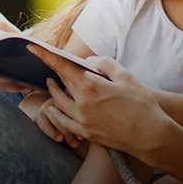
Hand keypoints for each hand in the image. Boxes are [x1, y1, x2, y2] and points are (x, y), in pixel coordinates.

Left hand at [27, 46, 169, 162]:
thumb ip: (105, 64)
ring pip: (59, 103)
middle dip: (52, 71)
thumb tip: (90, 61)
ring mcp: (82, 121)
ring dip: (53, 91)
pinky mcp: (86, 133)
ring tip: (51, 83)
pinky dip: (57, 113)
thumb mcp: (126, 77)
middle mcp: (82, 104)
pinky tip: (54, 108)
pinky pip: (64, 122)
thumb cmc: (142, 104)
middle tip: (47, 62)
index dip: (46, 56)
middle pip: (60, 84)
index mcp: (91, 87)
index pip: (63, 67)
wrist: (150, 136)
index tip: (32, 47)